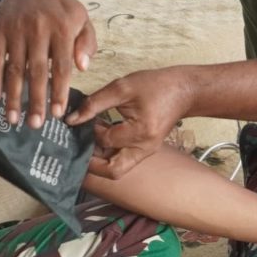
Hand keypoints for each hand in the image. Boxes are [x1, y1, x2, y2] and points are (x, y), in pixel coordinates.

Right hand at [0, 0, 95, 127]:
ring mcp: (16, 29)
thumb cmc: (60, 6)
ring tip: (14, 118)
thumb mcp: (82, 19)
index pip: (61, 66)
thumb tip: (83, 68)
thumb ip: (86, 43)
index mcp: (62, 29)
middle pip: (36, 71)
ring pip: (14, 68)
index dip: (59, 91)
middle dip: (35, 100)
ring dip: (13, 96)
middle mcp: (39, 29)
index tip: (58, 114)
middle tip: (35, 125)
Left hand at [72, 68, 191, 182]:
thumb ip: (94, 103)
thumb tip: (72, 119)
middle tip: (77, 148)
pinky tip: (100, 136)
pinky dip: (109, 153)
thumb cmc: (156, 86)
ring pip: (117, 169)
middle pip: (113, 171)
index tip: (79, 121)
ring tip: (87, 140)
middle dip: (91, 164)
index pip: (105, 141)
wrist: (184, 91)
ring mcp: (146, 152)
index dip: (88, 132)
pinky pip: (123, 160)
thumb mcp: (122, 88)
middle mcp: (145, 147)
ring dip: (100, 159)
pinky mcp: (145, 150)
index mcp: (141, 132)